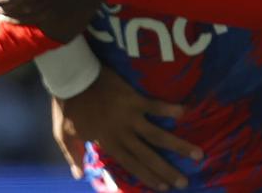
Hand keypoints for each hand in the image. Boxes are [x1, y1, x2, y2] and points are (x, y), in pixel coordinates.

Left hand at [55, 66, 202, 191]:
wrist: (70, 79)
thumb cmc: (67, 106)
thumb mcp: (64, 134)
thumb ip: (73, 156)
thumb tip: (78, 176)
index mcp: (107, 142)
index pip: (131, 165)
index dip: (148, 177)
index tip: (163, 187)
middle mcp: (122, 133)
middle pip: (148, 156)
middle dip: (167, 170)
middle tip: (185, 182)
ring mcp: (130, 116)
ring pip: (158, 136)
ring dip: (178, 146)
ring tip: (198, 154)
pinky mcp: (133, 98)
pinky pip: (155, 105)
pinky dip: (169, 109)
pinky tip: (184, 112)